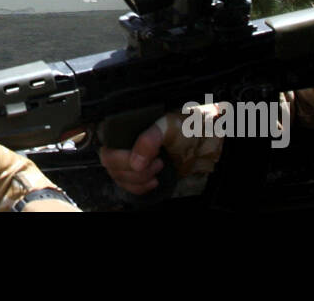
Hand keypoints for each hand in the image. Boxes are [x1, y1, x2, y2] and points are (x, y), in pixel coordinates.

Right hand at [99, 105, 225, 196]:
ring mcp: (130, 157)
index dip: (121, 159)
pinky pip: (128, 185)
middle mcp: (123, 141)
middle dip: (134, 171)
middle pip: (112, 166)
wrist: (206, 139)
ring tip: (159, 168)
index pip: (107, 149)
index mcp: (125, 126)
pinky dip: (139, 188)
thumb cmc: (188, 125)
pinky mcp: (140, 170)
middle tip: (158, 163)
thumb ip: (149, 140)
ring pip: (119, 178)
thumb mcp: (170, 127)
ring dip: (138, 180)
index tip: (143, 159)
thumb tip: (135, 163)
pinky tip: (154, 181)